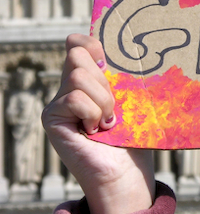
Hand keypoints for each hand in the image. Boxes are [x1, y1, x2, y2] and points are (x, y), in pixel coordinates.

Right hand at [42, 34, 154, 213]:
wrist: (126, 171)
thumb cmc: (133, 137)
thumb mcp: (131, 98)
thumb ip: (121, 75)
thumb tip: (124, 47)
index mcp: (91, 78)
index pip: (77, 43)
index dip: (90, 43)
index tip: (107, 62)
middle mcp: (70, 86)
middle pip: (77, 54)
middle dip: (103, 79)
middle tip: (112, 106)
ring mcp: (58, 102)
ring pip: (77, 76)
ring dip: (102, 100)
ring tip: (107, 121)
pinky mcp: (52, 117)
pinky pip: (74, 99)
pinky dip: (92, 113)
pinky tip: (94, 130)